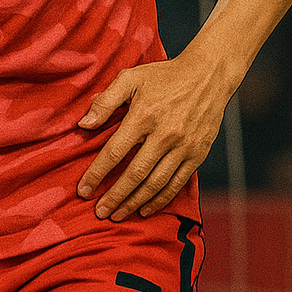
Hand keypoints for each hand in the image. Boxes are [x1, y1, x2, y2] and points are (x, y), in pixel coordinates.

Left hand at [76, 56, 229, 220]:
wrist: (208, 76)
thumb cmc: (162, 76)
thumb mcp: (130, 78)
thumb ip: (105, 101)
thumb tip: (83, 124)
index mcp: (144, 115)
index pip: (115, 151)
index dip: (97, 174)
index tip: (83, 190)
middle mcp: (165, 135)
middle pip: (135, 174)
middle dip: (115, 196)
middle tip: (99, 212)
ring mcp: (184, 147)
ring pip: (156, 183)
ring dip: (135, 202)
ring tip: (118, 215)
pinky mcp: (198, 154)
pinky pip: (177, 183)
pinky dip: (161, 199)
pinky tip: (146, 209)